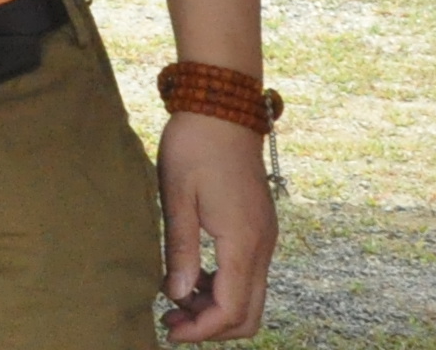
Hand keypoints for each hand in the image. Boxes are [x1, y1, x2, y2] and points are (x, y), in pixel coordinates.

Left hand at [157, 111, 275, 342]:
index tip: (170, 329)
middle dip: (212, 326)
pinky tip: (193, 274)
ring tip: (175, 297)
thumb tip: (178, 296)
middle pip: (249, 314)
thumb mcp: (177, 196)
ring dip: (216, 307)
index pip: (230, 310)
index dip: (201, 329)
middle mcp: (262, 245)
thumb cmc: (194, 146)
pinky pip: (248, 274)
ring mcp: (264, 237)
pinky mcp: (259, 228)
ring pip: (250, 296)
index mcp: (242, 241)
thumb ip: (181, 250)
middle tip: (172, 319)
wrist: (223, 108)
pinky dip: (223, 286)